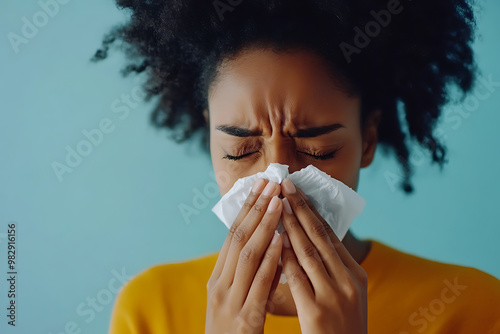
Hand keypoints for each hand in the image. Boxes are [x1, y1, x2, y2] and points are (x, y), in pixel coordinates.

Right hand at [206, 178, 283, 333]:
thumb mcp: (234, 300)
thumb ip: (246, 275)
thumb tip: (267, 245)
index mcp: (217, 279)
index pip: (232, 235)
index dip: (247, 209)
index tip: (261, 186)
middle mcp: (219, 286)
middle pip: (237, 238)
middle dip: (255, 208)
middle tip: (271, 182)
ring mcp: (229, 302)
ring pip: (247, 255)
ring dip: (264, 226)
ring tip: (278, 202)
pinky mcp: (244, 320)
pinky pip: (258, 285)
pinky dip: (270, 260)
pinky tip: (282, 242)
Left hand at [280, 178, 367, 333]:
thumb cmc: (342, 327)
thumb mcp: (347, 294)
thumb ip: (333, 269)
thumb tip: (311, 240)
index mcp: (356, 274)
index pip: (331, 236)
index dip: (312, 212)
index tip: (297, 192)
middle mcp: (349, 280)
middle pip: (320, 237)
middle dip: (300, 208)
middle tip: (285, 184)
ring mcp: (335, 295)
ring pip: (308, 252)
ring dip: (290, 225)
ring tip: (278, 203)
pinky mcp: (318, 311)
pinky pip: (297, 277)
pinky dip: (285, 256)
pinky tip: (273, 240)